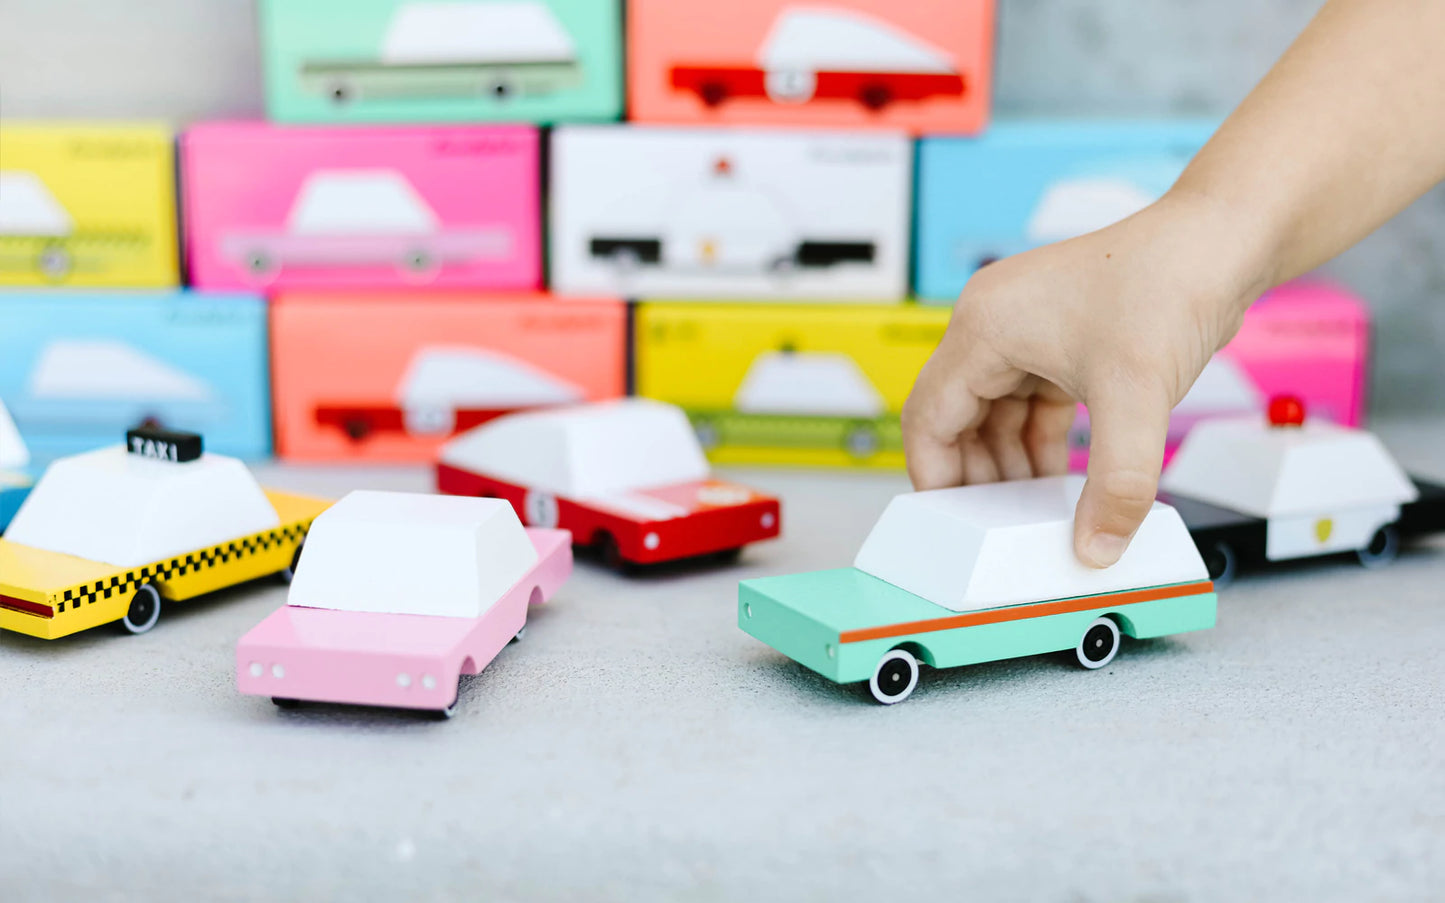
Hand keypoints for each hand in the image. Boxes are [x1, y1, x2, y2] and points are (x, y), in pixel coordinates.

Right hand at [902, 191, 1267, 567]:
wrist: (1221, 240)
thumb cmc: (1169, 284)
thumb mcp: (1136, 398)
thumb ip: (1116, 485)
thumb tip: (1097, 547)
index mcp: (983, 327)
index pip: (927, 417)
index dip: (936, 476)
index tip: (952, 524)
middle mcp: (992, 324)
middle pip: (955, 419)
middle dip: (975, 475)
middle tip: (998, 527)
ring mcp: (1024, 330)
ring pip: (992, 414)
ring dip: (1008, 461)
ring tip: (1031, 511)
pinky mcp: (1057, 339)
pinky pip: (1027, 402)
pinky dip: (1037, 440)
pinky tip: (1060, 477)